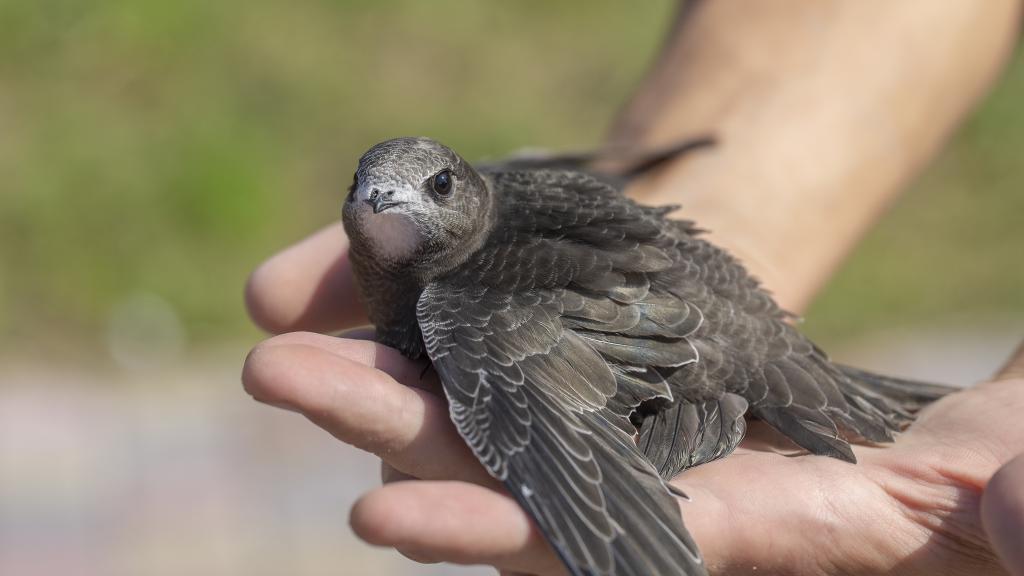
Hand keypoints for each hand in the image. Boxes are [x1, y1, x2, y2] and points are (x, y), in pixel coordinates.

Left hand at [242, 223, 1023, 574]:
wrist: (965, 442)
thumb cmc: (1002, 468)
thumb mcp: (1018, 482)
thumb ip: (1009, 497)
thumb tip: (1016, 520)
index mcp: (757, 531)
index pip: (606, 538)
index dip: (496, 533)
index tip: (379, 518)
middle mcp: (683, 495)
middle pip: (515, 470)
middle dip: (399, 432)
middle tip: (282, 376)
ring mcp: (659, 439)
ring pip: (511, 416)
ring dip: (406, 387)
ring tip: (294, 350)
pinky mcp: (655, 387)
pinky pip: (550, 370)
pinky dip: (473, 352)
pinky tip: (399, 327)